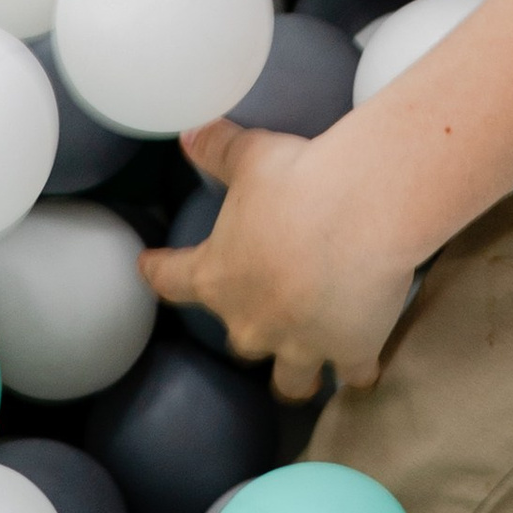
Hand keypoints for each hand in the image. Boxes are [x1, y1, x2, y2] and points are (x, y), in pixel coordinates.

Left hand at [139, 119, 420, 403]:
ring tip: (306, 367)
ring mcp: (301, 345)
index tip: (147, 267)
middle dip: (251, 328)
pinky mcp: (350, 351)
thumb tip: (188, 132)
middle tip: (264, 310)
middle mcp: (253, 322)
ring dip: (296, 373)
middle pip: (240, 341)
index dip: (159, 273)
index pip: (172, 280)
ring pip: (290, 380)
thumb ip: (217, 148)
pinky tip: (365, 362)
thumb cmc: (298, 180)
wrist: (363, 211)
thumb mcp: (250, 157)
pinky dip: (358, 367)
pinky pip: (353, 374)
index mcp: (218, 277)